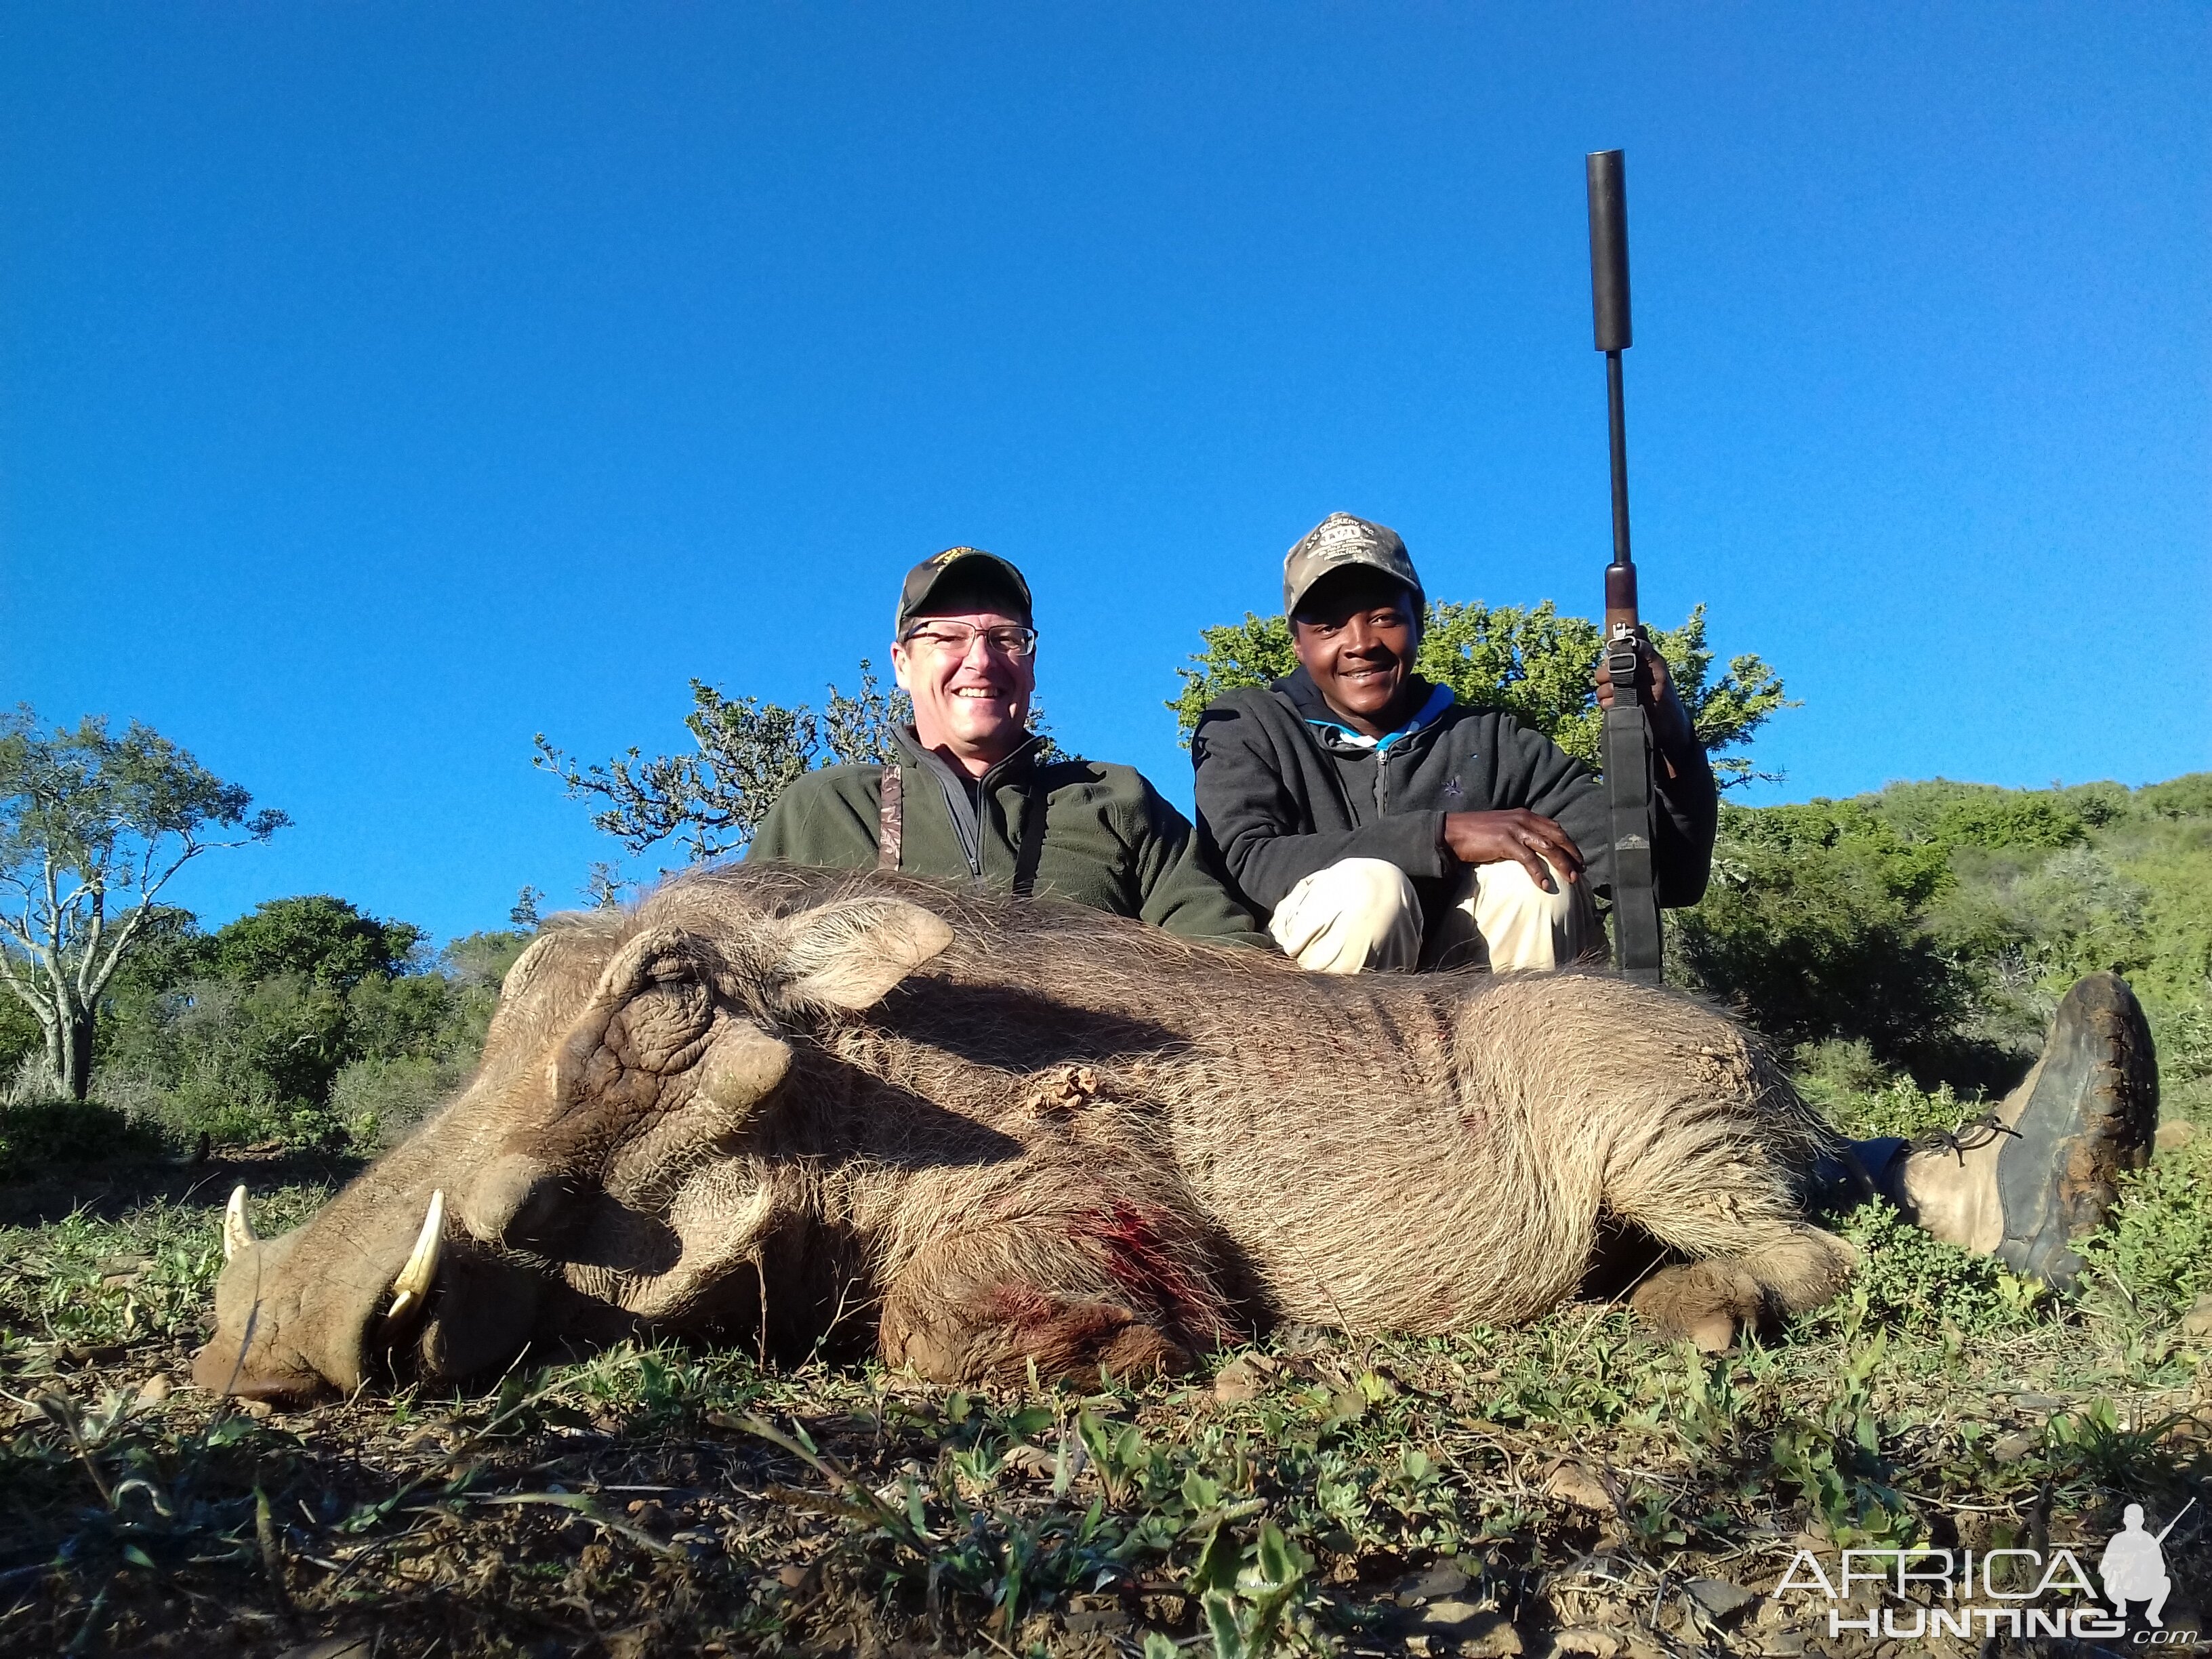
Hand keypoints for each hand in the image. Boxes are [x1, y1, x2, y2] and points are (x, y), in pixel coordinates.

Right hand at [1441, 809, 1583, 891]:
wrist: (1453, 832)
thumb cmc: (1475, 832)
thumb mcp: (1502, 827)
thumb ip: (1519, 832)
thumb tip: (1533, 848)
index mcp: (1524, 815)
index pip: (1555, 827)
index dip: (1569, 843)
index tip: (1578, 858)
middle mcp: (1523, 819)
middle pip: (1557, 837)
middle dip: (1572, 854)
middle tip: (1580, 871)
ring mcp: (1515, 829)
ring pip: (1548, 847)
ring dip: (1562, 864)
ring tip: (1570, 879)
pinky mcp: (1505, 841)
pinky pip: (1528, 859)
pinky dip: (1538, 873)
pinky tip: (1544, 885)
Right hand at [1594, 634, 1694, 754]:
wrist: (1665, 725)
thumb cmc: (1666, 695)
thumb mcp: (1660, 670)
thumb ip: (1647, 653)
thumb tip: (1636, 636)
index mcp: (1638, 660)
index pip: (1622, 645)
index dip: (1617, 645)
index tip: (1616, 652)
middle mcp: (1626, 672)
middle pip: (1606, 665)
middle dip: (1608, 672)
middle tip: (1616, 678)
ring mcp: (1619, 688)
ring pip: (1601, 682)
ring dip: (1607, 688)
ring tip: (1619, 695)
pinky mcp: (1614, 703)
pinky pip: (1601, 699)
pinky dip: (1607, 701)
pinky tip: (1616, 703)